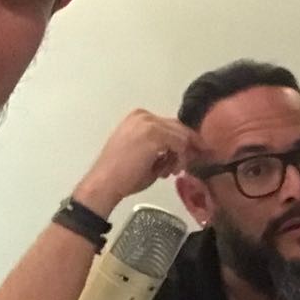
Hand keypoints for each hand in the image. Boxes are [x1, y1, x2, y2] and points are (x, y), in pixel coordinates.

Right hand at [71, 110, 201, 216]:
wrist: (105, 183)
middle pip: (179, 128)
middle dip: (189, 146)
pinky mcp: (155, 135)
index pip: (171, 125)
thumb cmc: (121, 174)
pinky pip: (181, 145)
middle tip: (191, 162)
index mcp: (139, 117)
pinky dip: (180, 159)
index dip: (185, 140)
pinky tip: (169, 171)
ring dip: (182, 156)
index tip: (193, 153)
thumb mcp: (145, 153)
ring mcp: (149, 124)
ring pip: (182, 137)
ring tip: (171, 171)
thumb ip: (164, 147)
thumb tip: (184, 151)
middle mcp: (144, 116)